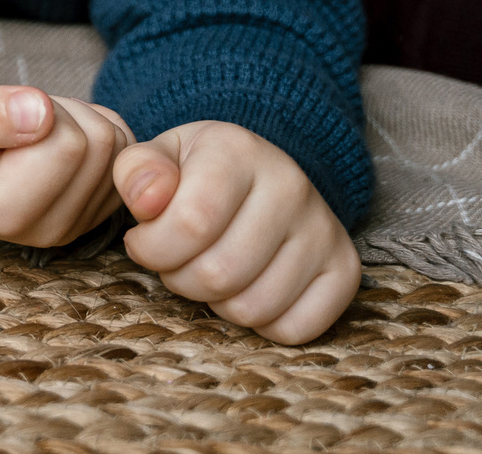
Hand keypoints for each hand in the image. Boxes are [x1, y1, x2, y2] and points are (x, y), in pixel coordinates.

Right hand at [0, 80, 132, 246]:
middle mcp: (48, 231)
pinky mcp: (95, 208)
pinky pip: (125, 146)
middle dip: (60, 111)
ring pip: (117, 143)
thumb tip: (39, 110)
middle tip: (11, 120)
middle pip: (100, 143)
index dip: (37, 106)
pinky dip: (92, 125)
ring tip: (25, 129)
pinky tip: (49, 138)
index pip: (68, 143)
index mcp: (6, 215)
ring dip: (76, 117)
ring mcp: (76, 224)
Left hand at [116, 120, 357, 343]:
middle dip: (180, 279)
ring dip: (217, 303)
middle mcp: (291, 185)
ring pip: (253, 308)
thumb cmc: (197, 174)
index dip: (152, 248)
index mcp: (237, 151)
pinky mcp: (344, 268)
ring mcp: (324, 228)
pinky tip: (249, 288)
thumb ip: (137, 171)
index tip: (143, 241)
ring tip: (212, 269)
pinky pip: (294, 329)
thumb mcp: (159, 158)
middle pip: (219, 274)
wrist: (258, 174)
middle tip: (178, 260)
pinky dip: (261, 325)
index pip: (191, 223)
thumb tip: (147, 200)